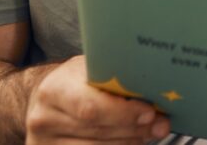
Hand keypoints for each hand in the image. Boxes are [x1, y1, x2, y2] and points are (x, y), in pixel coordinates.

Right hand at [26, 55, 170, 143]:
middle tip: (161, 125)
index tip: (149, 113)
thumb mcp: (91, 68)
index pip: (91, 108)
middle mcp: (45, 119)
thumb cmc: (76, 80)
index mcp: (54, 90)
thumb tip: (157, 92)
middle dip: (135, 129)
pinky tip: (132, 141)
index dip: (123, 113)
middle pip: (98, 132)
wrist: (45, 97)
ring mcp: (46, 143)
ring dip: (129, 142)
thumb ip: (118, 78)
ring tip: (149, 132)